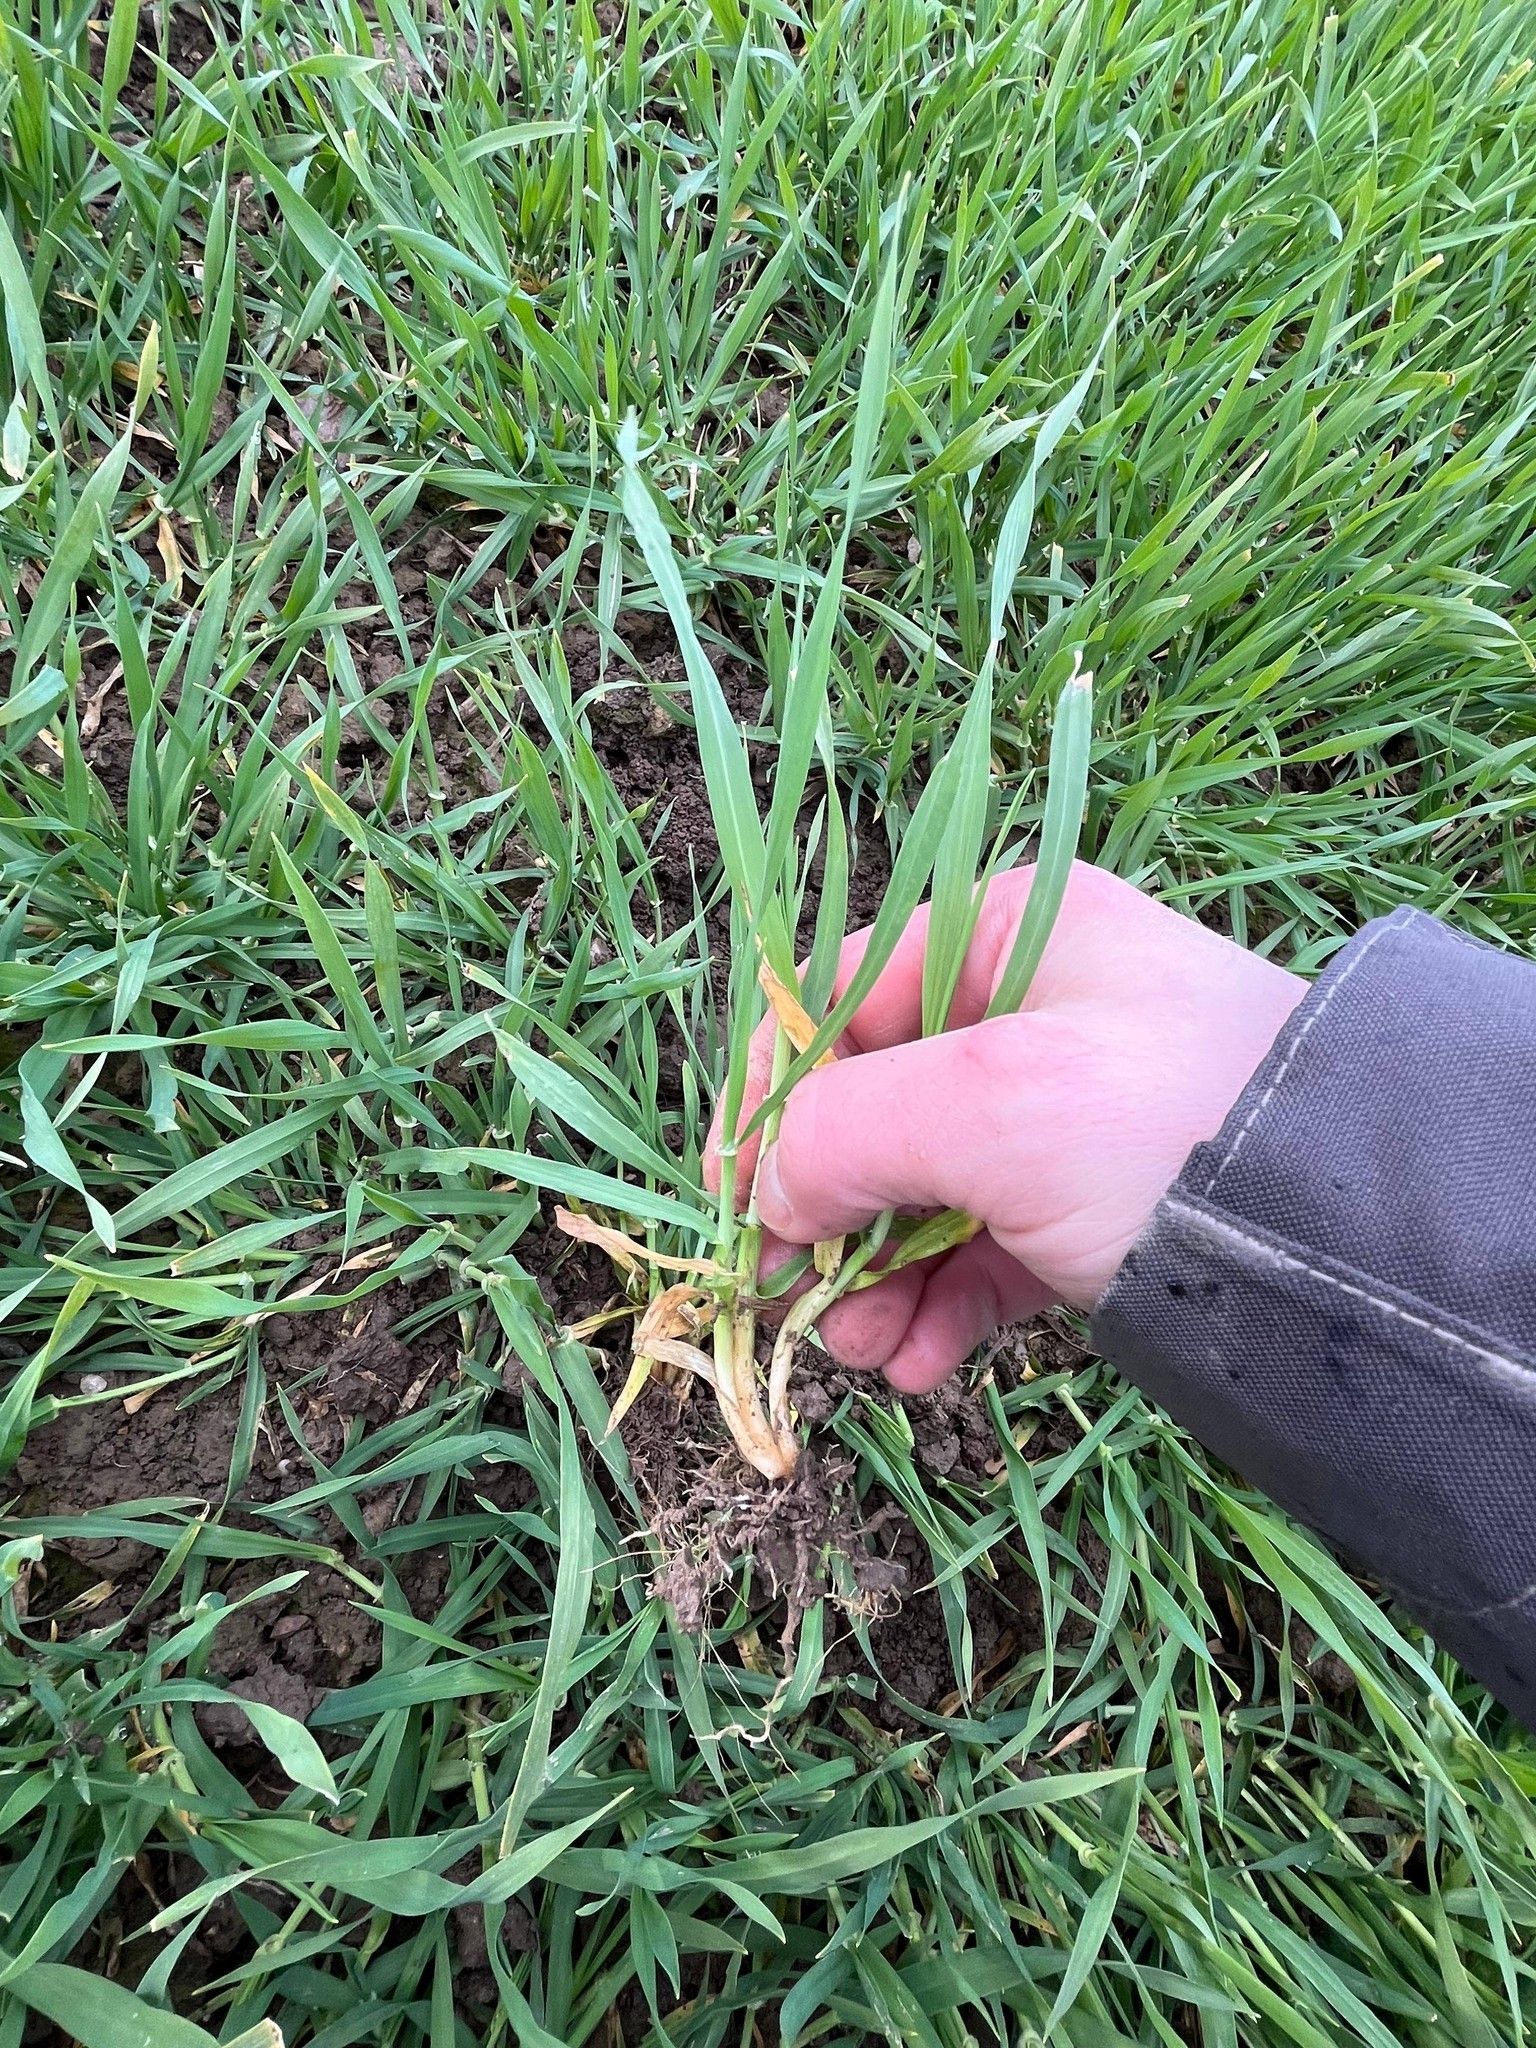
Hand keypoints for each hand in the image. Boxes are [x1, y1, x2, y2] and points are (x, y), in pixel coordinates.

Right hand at [705, 862, 1305, 1394]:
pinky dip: (939, 1308)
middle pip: (872, 1109)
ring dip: (871, 1277)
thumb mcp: (993, 1102)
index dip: (771, 1100)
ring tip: (862, 1353)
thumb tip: (759, 1189)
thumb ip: (845, 1130)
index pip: (835, 1000)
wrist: (1357, 1245)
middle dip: (823, 1211)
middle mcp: (1031, 1013)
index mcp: (1005, 935)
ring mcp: (1064, 1117)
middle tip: (789, 1300)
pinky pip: (983, 1252)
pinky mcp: (1095, 1209)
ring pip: (921, 1193)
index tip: (733, 1199)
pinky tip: (918, 1364)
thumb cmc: (1168, 1126)